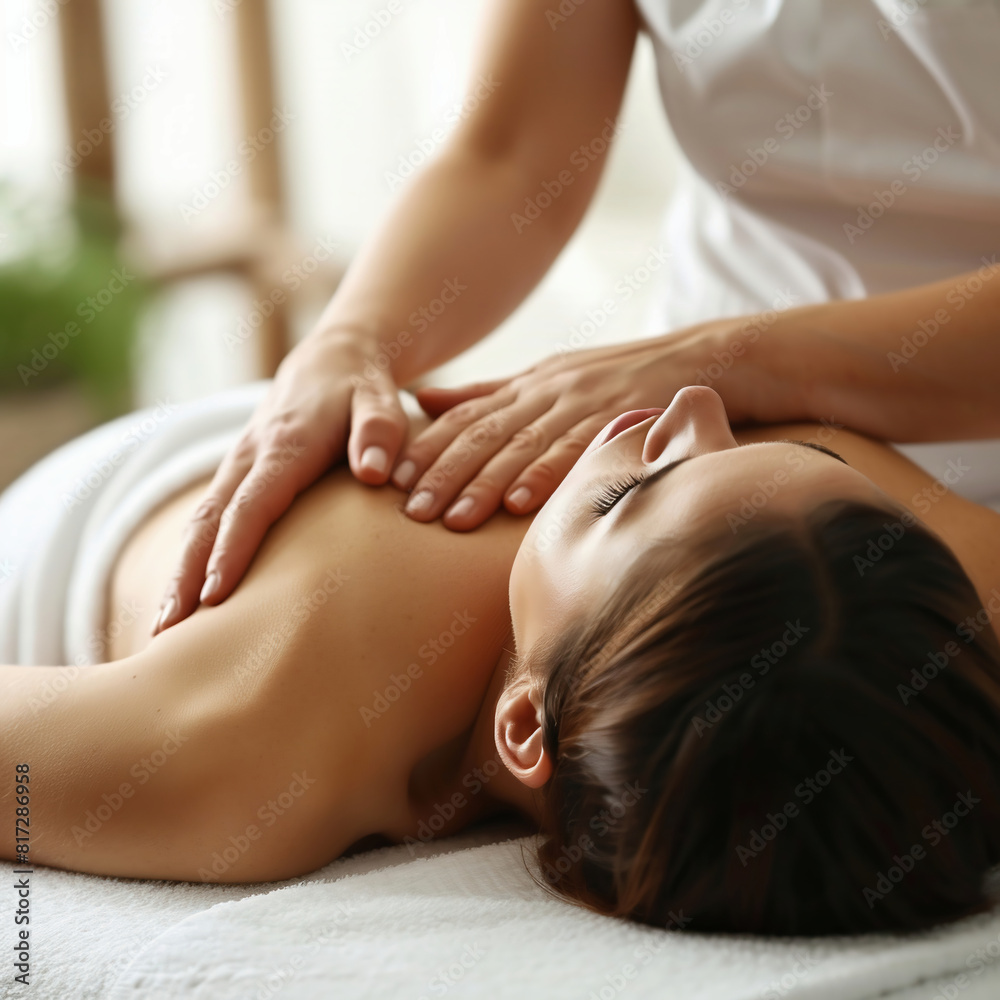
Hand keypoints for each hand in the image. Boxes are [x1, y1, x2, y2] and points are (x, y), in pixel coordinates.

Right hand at [152, 333, 407, 634]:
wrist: (332, 360)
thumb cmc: (362, 389)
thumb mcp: (381, 399)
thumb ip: (380, 432)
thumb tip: (374, 473)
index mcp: (285, 446)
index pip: (251, 505)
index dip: (232, 550)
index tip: (214, 595)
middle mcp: (250, 457)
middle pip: (209, 521)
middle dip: (186, 575)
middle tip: (168, 631)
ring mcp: (238, 466)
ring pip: (199, 523)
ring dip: (179, 573)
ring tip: (164, 629)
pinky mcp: (237, 475)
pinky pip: (207, 519)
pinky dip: (191, 557)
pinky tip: (186, 596)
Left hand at [391, 325, 744, 529]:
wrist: (713, 355)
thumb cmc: (626, 375)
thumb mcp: (551, 376)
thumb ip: (488, 391)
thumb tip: (422, 400)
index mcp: (531, 383)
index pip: (468, 415)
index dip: (429, 447)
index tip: (394, 480)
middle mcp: (551, 390)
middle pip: (486, 432)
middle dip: (444, 472)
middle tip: (411, 512)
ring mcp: (587, 402)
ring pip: (525, 445)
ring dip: (485, 483)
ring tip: (452, 521)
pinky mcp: (625, 417)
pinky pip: (581, 450)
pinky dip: (549, 476)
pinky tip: (522, 504)